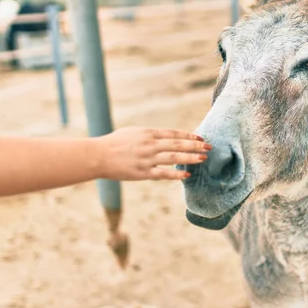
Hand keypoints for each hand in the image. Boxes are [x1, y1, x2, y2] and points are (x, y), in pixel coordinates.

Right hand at [92, 127, 209, 180]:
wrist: (98, 156)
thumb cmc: (115, 143)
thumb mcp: (134, 132)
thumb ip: (151, 135)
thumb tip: (167, 138)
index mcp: (148, 133)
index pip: (173, 133)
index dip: (188, 136)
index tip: (200, 138)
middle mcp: (149, 145)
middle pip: (177, 144)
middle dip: (194, 146)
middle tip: (209, 147)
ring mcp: (147, 159)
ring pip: (173, 158)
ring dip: (190, 158)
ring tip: (203, 159)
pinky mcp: (143, 172)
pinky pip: (163, 174)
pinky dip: (176, 174)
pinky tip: (187, 175)